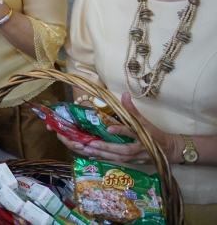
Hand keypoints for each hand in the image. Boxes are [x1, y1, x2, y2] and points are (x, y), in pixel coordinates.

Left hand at [53, 92, 179, 163]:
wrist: (168, 150)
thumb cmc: (155, 134)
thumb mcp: (145, 121)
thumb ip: (133, 109)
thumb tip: (125, 94)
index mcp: (143, 136)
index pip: (132, 132)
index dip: (121, 130)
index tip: (109, 128)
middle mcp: (140, 149)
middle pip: (123, 150)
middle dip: (107, 148)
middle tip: (91, 144)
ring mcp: (136, 158)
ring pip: (118, 158)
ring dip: (103, 155)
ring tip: (87, 150)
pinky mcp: (132, 162)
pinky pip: (116, 162)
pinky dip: (104, 159)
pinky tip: (91, 156)